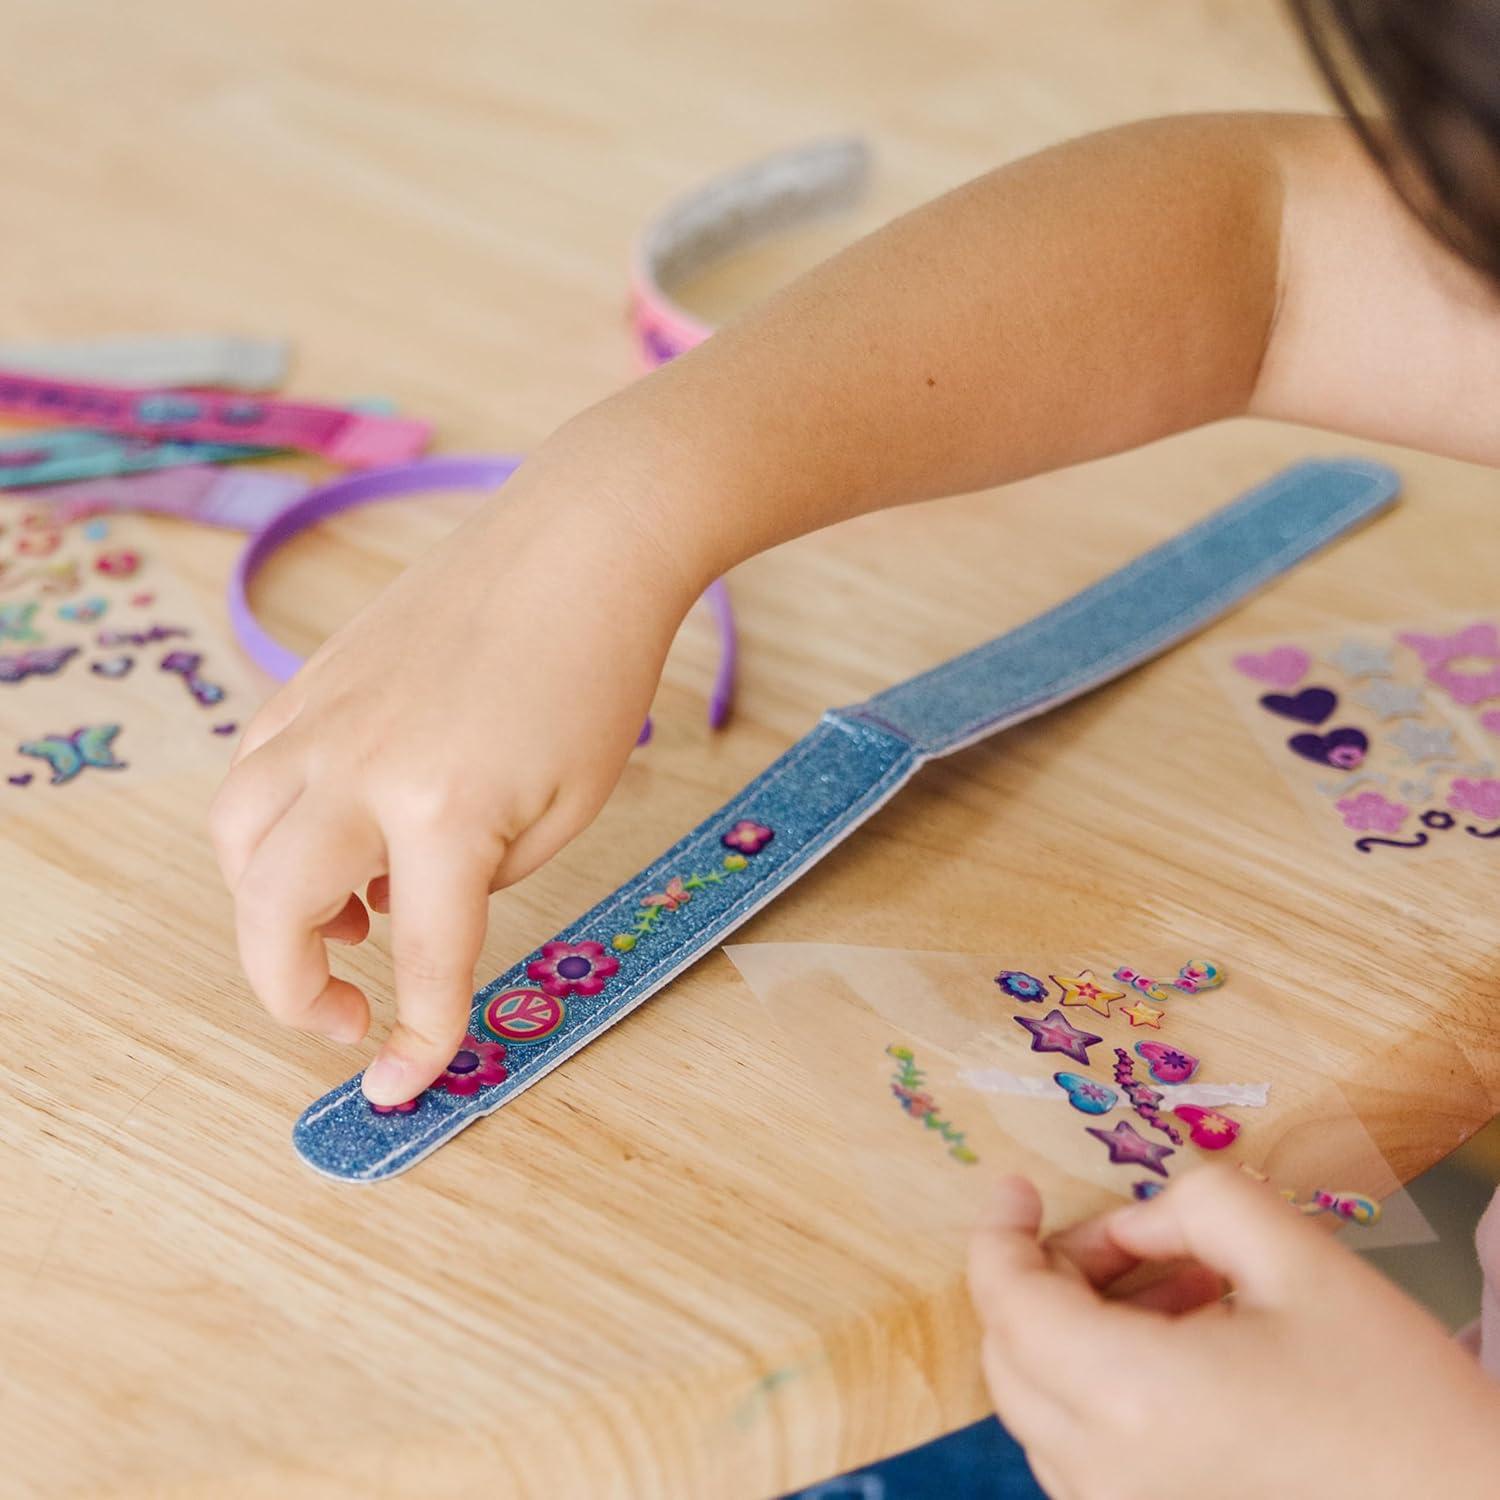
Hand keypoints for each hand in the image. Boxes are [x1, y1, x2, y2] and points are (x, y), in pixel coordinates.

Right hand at [211, 420, 705, 1103]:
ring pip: (236, 839)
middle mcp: (359, 767)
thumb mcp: (566, 808)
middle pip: (270, 909)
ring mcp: (322, 717)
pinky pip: (255, 773)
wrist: (575, 544)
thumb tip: (402, 909)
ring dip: (265, 907)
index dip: (416, 1039)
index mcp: (444, 810)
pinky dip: (270, 829)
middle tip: (344, 1016)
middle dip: (289, 991)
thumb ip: (480, 880)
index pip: (423, 959)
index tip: (396, 1088)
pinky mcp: (309, 681)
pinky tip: (334, 836)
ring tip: (345, 923)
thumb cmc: (595, 675)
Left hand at [968, 1166, 1499, 1499]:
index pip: (1008, 1303)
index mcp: (1129, 1400)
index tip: (1015, 1186)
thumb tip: (1131, 1224)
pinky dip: (1102, 1392)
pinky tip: (1188, 1354)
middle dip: (1045, 1279)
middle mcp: (1107, 1476)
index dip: (998, 1233)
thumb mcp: (1300, 1258)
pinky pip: (1085, 1459)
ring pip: (1041, 1411)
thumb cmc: (1398, 1399)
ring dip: (1077, 1334)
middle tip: (1121, 1240)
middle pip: (1010, 1357)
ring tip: (1180, 1290)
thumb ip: (1194, 1204)